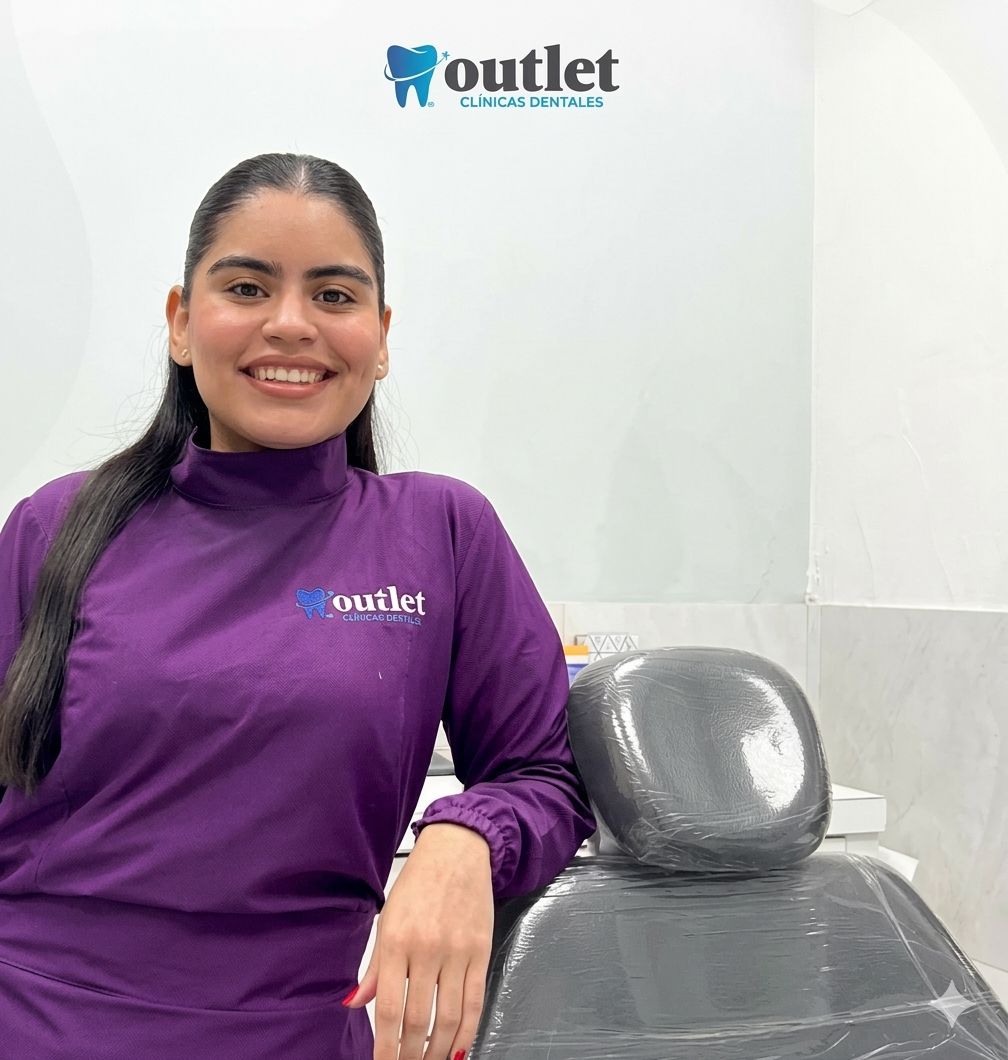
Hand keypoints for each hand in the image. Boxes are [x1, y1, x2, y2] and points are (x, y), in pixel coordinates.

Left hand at [347, 823, 493, 1059]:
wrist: (458, 850)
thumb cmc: (419, 882)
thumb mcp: (387, 919)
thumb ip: (373, 967)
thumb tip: (354, 1004)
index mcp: (396, 941)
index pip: (388, 1008)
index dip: (385, 1047)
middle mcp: (426, 948)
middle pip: (417, 1019)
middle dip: (410, 1054)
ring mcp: (457, 951)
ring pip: (449, 1017)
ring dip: (438, 1050)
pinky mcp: (481, 950)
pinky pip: (475, 1000)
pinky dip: (468, 1031)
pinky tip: (459, 1048)